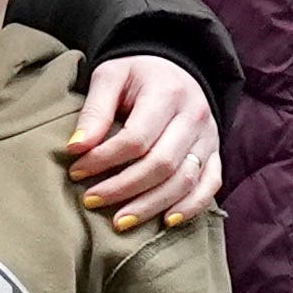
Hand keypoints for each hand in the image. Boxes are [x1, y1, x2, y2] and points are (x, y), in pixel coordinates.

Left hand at [66, 52, 222, 227]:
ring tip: (119, 222)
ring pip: (185, 180)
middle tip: (91, 200)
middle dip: (123, 187)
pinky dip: (191, 207)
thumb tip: (76, 147)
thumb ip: (95, 110)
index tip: (76, 171)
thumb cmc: (136, 75)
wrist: (174, 70)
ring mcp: (209, 137)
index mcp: (168, 93)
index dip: (105, 159)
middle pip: (162, 163)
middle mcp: (195, 116)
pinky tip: (166, 222)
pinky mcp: (215, 153)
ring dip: (151, 205)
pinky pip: (210, 185)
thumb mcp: (110, 76)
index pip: (136, 137)